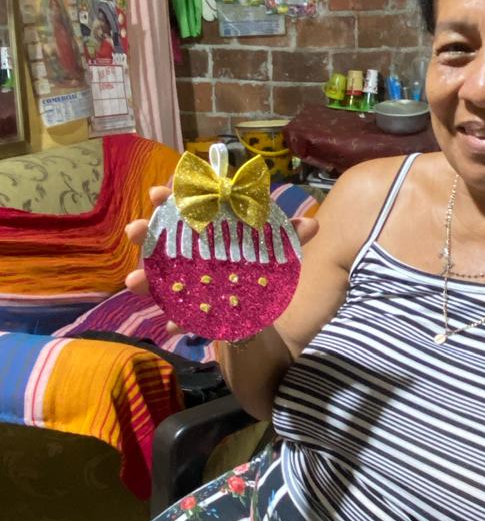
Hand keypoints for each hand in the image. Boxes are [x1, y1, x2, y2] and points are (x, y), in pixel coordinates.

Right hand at [124, 185, 318, 330]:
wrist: (266, 313)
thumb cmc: (263, 271)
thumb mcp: (277, 252)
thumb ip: (290, 237)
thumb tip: (314, 223)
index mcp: (212, 231)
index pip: (187, 208)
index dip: (171, 198)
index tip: (157, 192)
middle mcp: (194, 254)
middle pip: (165, 239)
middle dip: (147, 232)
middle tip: (134, 229)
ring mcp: (189, 281)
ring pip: (162, 277)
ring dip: (147, 279)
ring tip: (133, 282)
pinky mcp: (194, 310)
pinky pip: (181, 315)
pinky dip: (178, 321)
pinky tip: (172, 327)